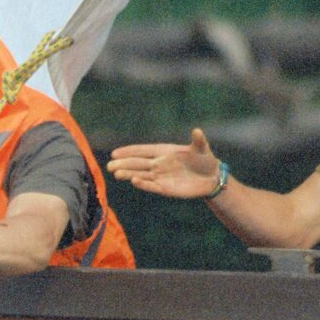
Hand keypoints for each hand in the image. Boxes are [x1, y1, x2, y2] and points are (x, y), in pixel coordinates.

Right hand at [106, 128, 222, 198]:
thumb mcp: (202, 149)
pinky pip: (151, 186)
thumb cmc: (205, 159)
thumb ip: (198, 141)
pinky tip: (134, 181)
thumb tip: (197, 131)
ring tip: (116, 173)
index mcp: (164, 152)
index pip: (143, 151)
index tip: (115, 153)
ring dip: (129, 174)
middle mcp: (159, 163)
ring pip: (141, 175)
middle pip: (138, 163)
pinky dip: (143, 184)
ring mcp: (161, 176)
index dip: (130, 151)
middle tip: (109, 165)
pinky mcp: (165, 188)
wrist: (211, 178)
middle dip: (124, 164)